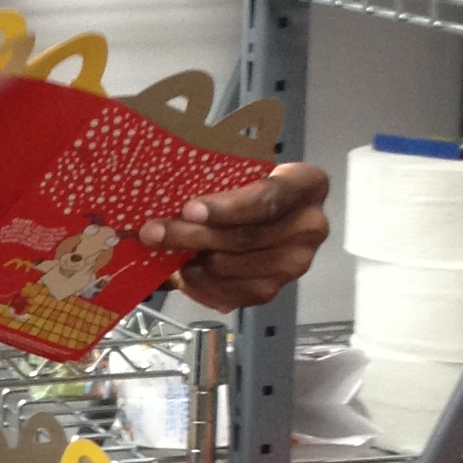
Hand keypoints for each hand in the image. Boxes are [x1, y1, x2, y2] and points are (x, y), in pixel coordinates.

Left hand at [139, 161, 329, 311]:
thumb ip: (219, 178)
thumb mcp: (243, 169)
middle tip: (154, 231)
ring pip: (232, 267)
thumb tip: (166, 193)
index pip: (269, 199)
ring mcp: (294, 263)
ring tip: (162, 250)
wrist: (264, 212)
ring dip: (190, 261)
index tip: (190, 209)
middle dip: (192, 235)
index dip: (228, 207)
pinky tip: (182, 272)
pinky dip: (199, 284)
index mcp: (307, 186)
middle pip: (245, 238)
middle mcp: (309, 227)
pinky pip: (230, 293)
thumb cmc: (249, 186)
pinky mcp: (273, 289)